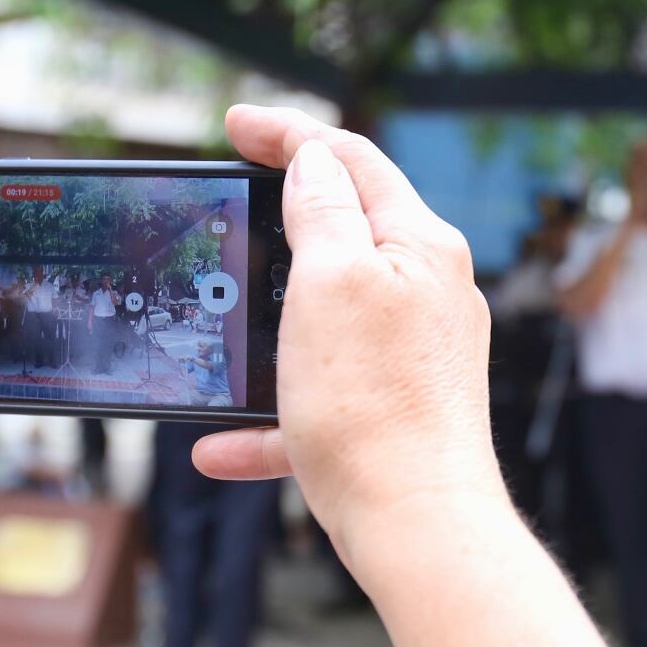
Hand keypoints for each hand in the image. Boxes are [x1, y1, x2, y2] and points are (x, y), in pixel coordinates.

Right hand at [191, 106, 505, 553]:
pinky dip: (269, 416)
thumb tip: (316, 159)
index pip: (352, 160)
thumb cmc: (374, 401)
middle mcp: (428, 295)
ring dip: (268, 322)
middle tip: (232, 203)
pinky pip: (318, 403)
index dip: (290, 132)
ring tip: (221, 321)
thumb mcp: (331, 280)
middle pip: (348, 232)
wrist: (416, 523)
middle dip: (283, 218)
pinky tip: (218, 447)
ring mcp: (415, 357)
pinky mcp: (395, 416)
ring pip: (327, 320)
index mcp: (420, 246)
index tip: (235, 123)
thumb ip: (322, 210)